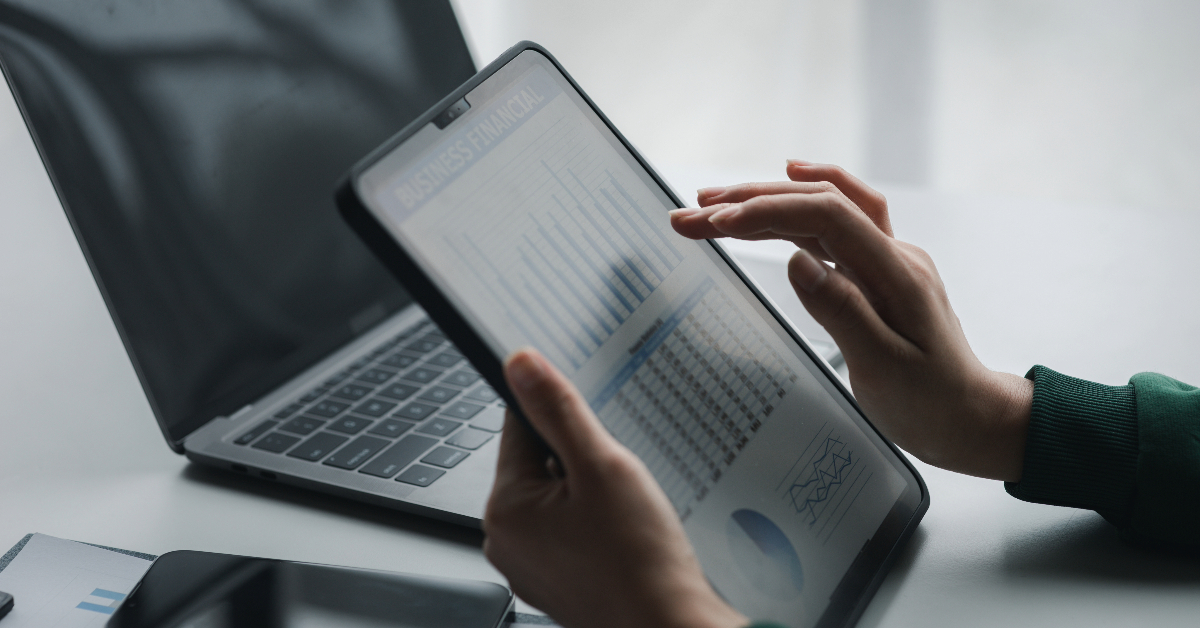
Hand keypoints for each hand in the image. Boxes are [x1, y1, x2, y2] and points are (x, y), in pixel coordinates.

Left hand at [483, 348, 746, 627]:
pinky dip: (597, 525)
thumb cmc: (638, 561)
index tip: (590, 417)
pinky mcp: (558, 580)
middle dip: (580, 458)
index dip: (559, 414)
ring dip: (591, 491)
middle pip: (540, 463)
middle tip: (618, 475)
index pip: (519, 427)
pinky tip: (625, 535)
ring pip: (559, 498)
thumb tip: (520, 364)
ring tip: (626, 511)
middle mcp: (506, 539)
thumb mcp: (602, 466)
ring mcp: (532, 564)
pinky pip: (572, 531)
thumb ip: (558, 410)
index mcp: (505, 506)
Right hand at [669, 161, 1031, 481]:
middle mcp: (893, 254)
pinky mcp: (876, 271)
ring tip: (708, 205)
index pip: (828, 216)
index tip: (718, 223)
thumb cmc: (931, 402)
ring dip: (764, 200)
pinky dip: (796, 205)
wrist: (971, 416)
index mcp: (897, 273)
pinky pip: (832, 223)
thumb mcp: (884, 368)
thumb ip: (842, 310)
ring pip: (822, 208)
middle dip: (750, 200)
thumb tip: (797, 261)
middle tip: (691, 212)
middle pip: (819, 201)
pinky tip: (776, 192)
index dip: (769, 211)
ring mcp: (886, 259)